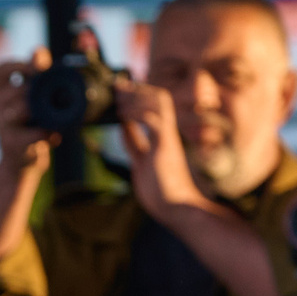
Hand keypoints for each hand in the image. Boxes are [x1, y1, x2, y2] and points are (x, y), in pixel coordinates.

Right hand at [0, 49, 59, 177]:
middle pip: (13, 89)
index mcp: (2, 93)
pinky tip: (54, 136)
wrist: (20, 164)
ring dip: (39, 111)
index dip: (18, 64)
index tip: (37, 67)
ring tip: (53, 116)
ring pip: (19, 110)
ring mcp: (2, 126)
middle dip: (34, 90)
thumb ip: (38, 78)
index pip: (1, 70)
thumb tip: (39, 51)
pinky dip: (46, 133)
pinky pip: (31, 134)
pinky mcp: (10, 144)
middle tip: (51, 95)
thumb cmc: (31, 129)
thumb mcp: (35, 102)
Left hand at [117, 79, 205, 220]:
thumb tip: (124, 128)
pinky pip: (154, 122)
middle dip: (137, 90)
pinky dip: (138, 114)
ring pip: (158, 104)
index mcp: (162, 137)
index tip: (121, 89)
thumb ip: (134, 143)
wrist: (178, 209)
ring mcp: (168, 139)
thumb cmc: (162, 191)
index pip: (151, 108)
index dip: (137, 96)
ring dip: (137, 97)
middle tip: (118, 86)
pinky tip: (125, 115)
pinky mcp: (166, 147)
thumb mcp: (141, 161)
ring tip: (120, 98)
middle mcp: (168, 134)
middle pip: (158, 99)